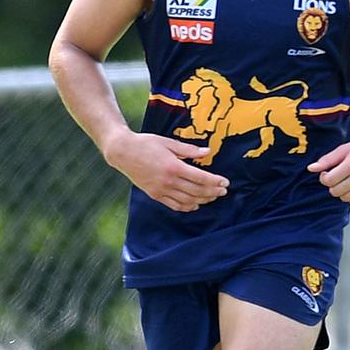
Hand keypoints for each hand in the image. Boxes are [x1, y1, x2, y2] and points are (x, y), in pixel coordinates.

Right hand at [102, 131, 228, 211]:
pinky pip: (174, 205)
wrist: (123, 152)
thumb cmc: (146, 143)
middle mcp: (168, 181)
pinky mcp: (154, 195)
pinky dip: (187, 207)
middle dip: (213, 192)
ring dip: (202, 200)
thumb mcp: (168, 142)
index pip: (200, 178)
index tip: (225, 182)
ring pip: (187, 201)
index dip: (215, 181)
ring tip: (212, 197)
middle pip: (197, 191)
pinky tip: (195, 204)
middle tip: (223, 191)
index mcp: (173, 166)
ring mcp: (161, 190)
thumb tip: (208, 152)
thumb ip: (189, 150)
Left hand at [307, 139, 349, 206]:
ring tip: (348, 180)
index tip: (327, 172)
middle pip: (335, 191)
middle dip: (333, 185)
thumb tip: (310, 168)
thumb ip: (327, 160)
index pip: (329, 180)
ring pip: (344, 198)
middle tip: (338, 176)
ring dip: (342, 191)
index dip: (324, 178)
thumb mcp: (344, 150)